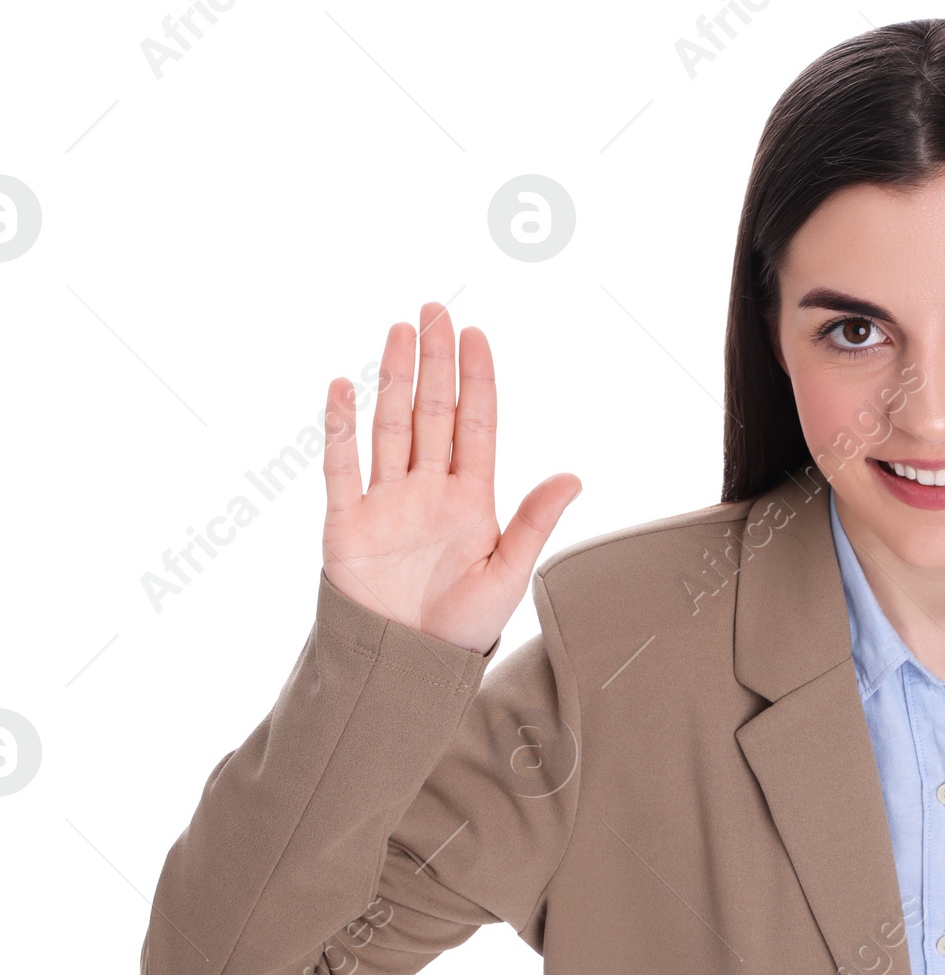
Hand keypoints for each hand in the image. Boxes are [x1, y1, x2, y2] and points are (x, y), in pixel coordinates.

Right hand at [322, 301, 580, 652]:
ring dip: (394, 378)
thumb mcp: (508, 574)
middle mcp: (429, 490)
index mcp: (471, 500)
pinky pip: (342, 465)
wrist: (409, 664)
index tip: (476, 335)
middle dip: (435, 361)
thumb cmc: (464, 627)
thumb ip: (534, 522)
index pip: (476, 425)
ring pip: (391, 425)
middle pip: (432, 412)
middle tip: (435, 310)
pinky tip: (344, 386)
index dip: (477, 380)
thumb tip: (574, 476)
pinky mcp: (349, 521)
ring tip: (399, 332)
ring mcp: (387, 501)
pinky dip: (340, 426)